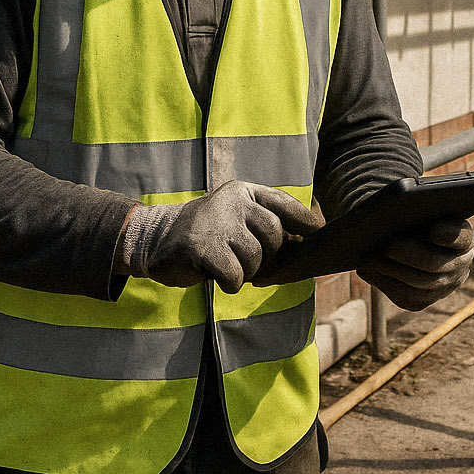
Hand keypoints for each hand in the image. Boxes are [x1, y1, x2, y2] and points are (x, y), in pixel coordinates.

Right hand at [122, 181, 322, 292]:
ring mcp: (217, 222)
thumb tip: (304, 241)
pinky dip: (229, 282)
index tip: (318, 232)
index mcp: (242, 191)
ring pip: (256, 258)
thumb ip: (263, 222)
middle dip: (266, 255)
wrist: (155, 239)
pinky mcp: (203, 247)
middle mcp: (232, 201)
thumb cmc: (204, 233)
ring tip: (225, 264)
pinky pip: (236, 275)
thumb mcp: (234, 217)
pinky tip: (214, 274)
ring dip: (245, 270)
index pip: (282, 202)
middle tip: (245, 260)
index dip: (304, 219)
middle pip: (274, 235)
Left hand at [358, 218, 473, 310]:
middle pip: (435, 264)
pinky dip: (384, 283)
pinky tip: (367, 271)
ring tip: (368, 259)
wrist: (412, 241)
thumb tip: (391, 211)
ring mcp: (445, 286)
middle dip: (409, 255)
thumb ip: (412, 209)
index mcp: (464, 237)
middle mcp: (460, 264)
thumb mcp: (418, 209)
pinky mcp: (425, 301)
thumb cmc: (414, 217)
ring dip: (391, 271)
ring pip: (419, 285)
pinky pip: (407, 298)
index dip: (447, 236)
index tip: (432, 232)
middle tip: (387, 246)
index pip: (460, 236)